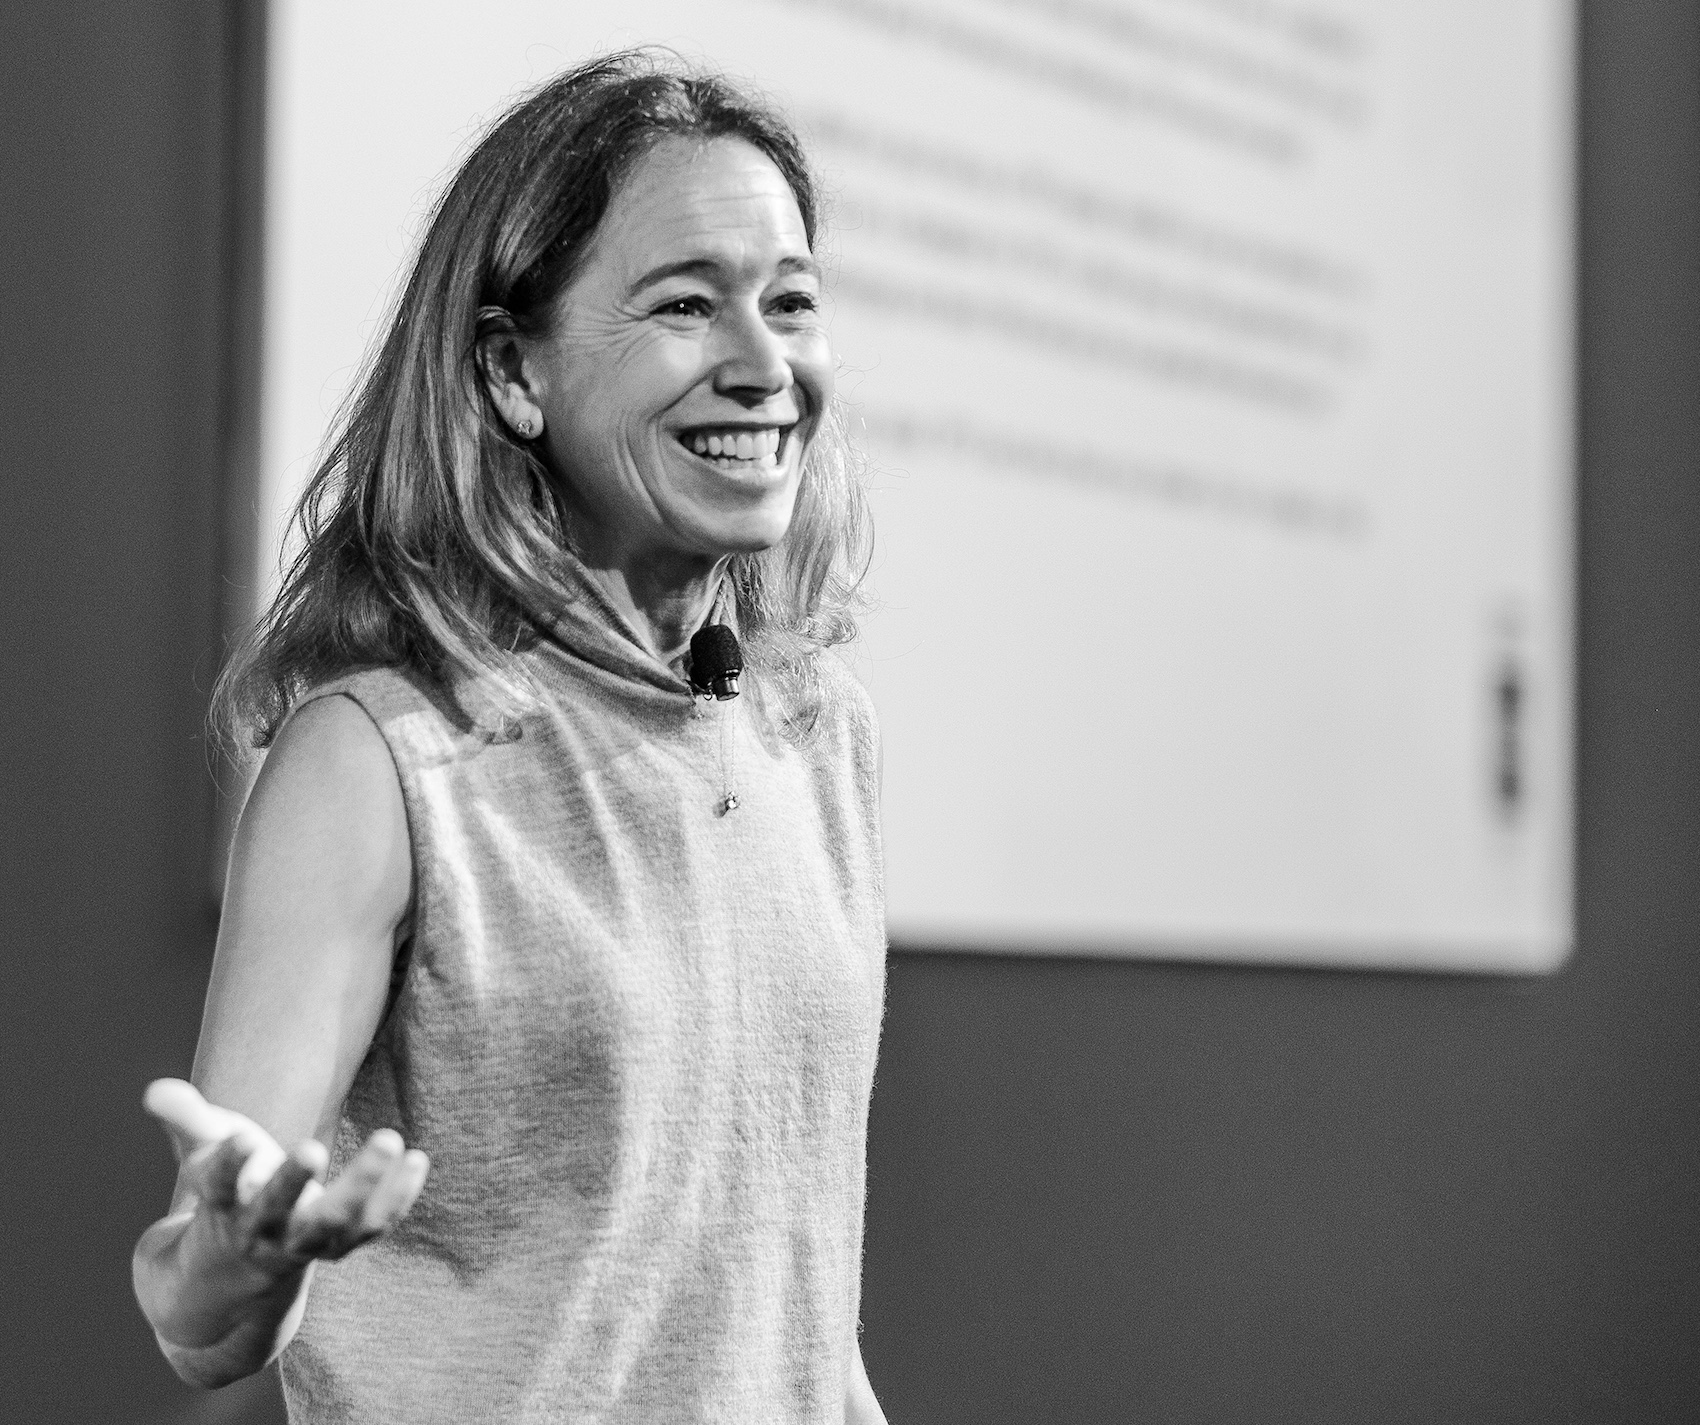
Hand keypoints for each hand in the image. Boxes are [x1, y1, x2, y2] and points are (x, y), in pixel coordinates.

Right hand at [144, 1078, 429, 1285]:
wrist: (240, 1268)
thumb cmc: (228, 1191)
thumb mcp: (203, 1154)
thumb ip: (185, 1120)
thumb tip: (154, 1090)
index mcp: (225, 1208)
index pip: (220, 1189)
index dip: (228, 1165)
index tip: (240, 1138)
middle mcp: (263, 1232)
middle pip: (277, 1214)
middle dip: (293, 1183)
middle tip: (313, 1146)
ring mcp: (306, 1243)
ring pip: (335, 1226)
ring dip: (363, 1187)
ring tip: (390, 1138)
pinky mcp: (342, 1245)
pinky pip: (372, 1228)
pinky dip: (396, 1199)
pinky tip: (418, 1159)